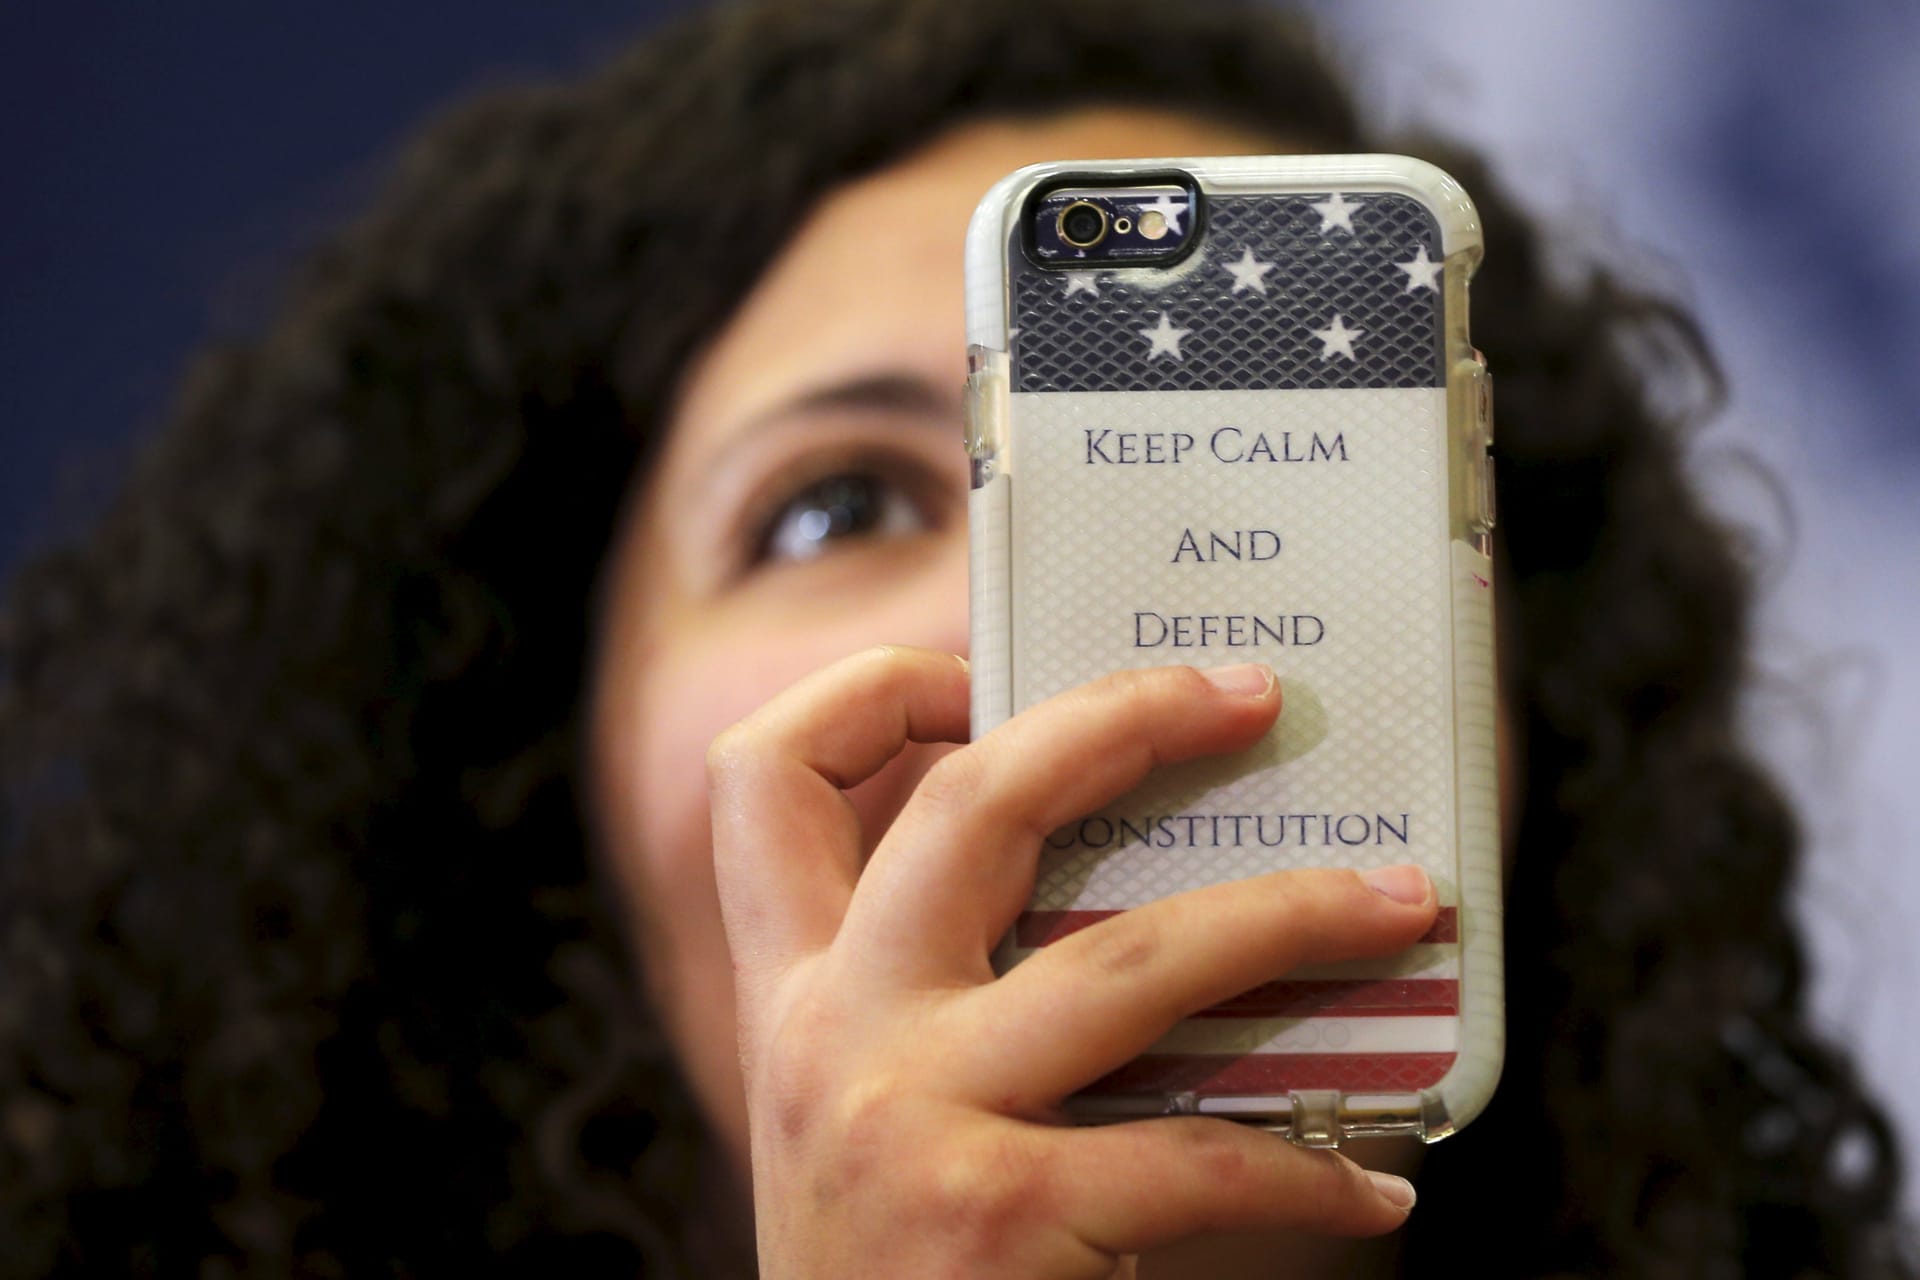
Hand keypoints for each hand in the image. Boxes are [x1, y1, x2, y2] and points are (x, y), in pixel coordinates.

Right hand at [708, 646, 1435, 1278]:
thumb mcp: (855, 1108)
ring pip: (1131, 956)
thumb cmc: (887, 1264)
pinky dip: (1306, 1170)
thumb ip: (932, 997)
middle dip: (1120, 718)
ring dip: (1292, 916)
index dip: (868, 694)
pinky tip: (1370, 1181)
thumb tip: (1139, 885)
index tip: (983, 677)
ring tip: (1401, 900)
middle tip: (1244, 696)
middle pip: (969, 806)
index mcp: (789, 994)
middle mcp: (831, 1035)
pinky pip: (1198, 1158)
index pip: (762, 780)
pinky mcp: (1001, 1216)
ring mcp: (911, 1119)